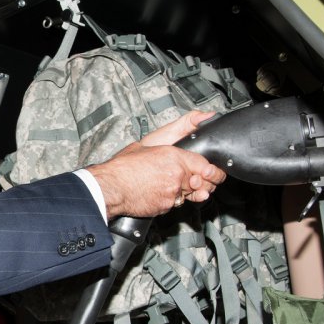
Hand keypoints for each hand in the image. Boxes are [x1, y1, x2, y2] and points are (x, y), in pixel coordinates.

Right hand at [85, 111, 225, 218]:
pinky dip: (170, 200)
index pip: (205, 165)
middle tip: (198, 182)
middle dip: (203, 183)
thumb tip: (200, 117)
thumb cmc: (123, 166)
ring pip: (189, 195)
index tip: (214, 173)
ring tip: (171, 186)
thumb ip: (177, 132)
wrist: (110, 187)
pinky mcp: (165, 207)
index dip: (212, 171)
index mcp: (174, 156)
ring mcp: (172, 193)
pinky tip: (158, 193)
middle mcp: (177, 176)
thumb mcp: (149, 143)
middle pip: (202, 183)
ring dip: (186, 192)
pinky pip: (175, 204)